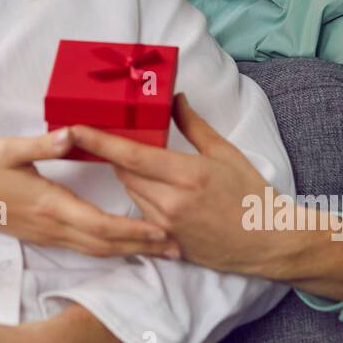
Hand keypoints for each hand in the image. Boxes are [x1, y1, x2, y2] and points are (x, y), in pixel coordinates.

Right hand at [0, 127, 180, 258]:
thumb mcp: (9, 148)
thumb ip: (44, 143)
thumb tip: (72, 132)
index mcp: (49, 203)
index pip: (98, 224)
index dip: (132, 231)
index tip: (160, 231)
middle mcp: (53, 225)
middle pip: (105, 244)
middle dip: (142, 247)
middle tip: (177, 247)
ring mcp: (49, 234)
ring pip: (96, 250)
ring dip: (130, 251)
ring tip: (161, 249)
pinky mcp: (45, 235)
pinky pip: (85, 247)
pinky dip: (110, 247)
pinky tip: (126, 244)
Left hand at [68, 92, 281, 275]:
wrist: (269, 242)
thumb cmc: (251, 194)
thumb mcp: (226, 153)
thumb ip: (193, 125)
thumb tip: (175, 98)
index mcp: (187, 175)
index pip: (130, 155)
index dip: (98, 141)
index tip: (73, 129)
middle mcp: (171, 202)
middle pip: (124, 174)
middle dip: (120, 157)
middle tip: (122, 141)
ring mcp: (167, 226)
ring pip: (132, 194)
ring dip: (133, 178)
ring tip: (154, 169)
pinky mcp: (167, 243)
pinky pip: (142, 215)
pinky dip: (145, 199)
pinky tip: (164, 194)